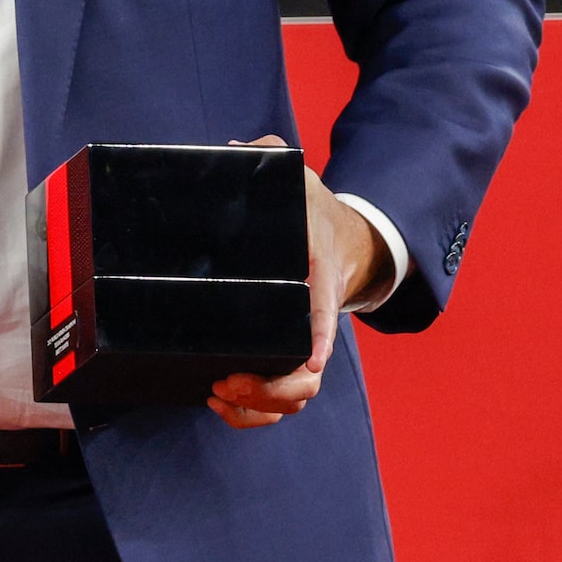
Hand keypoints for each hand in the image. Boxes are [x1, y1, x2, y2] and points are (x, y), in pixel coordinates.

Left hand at [208, 136, 390, 429]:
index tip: (312, 362)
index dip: (317, 344)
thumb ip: (271, 158)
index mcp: (315, 284)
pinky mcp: (286, 358)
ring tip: (217, 394)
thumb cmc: (313, 216)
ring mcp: (302, 346)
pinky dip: (256, 415)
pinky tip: (222, 406)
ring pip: (296, 400)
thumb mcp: (300, 182)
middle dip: (271, 391)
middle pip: (308, 379)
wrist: (344, 244)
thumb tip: (237, 146)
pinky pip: (281, 404)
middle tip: (225, 381)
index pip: (321, 319)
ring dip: (260, 408)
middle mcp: (313, 324)